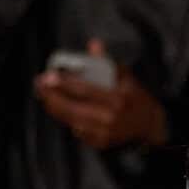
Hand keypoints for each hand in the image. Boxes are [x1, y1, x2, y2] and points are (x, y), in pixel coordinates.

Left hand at [33, 41, 168, 149]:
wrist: (149, 125)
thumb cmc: (135, 97)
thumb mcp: (126, 76)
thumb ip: (107, 62)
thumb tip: (94, 45)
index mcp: (116, 99)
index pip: (84, 90)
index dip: (63, 83)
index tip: (48, 76)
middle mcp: (109, 119)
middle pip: (73, 109)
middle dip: (52, 97)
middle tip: (39, 85)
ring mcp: (104, 133)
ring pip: (72, 121)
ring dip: (56, 109)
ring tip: (45, 96)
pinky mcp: (100, 143)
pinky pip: (78, 132)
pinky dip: (68, 120)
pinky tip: (60, 109)